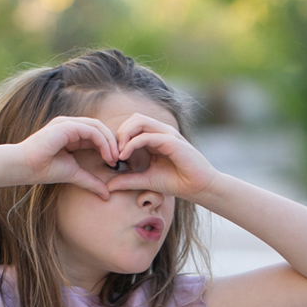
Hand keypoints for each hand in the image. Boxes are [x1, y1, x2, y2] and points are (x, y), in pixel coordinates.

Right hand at [19, 116, 118, 199]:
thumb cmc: (44, 170)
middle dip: (112, 143)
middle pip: (99, 128)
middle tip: (120, 159)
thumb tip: (106, 195)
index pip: (96, 135)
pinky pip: (91, 130)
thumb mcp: (74, 175)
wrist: (26, 167)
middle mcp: (70, 126)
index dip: (108, 147)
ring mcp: (68, 124)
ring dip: (110, 142)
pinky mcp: (66, 126)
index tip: (115, 163)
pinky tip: (107, 155)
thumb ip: (90, 181)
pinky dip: (102, 142)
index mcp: (71, 134)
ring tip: (114, 158)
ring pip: (97, 127)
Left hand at [104, 113, 221, 200]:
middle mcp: (161, 131)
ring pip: (139, 121)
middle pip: (134, 119)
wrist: (198, 188)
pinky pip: (147, 136)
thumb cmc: (176, 182)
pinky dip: (132, 144)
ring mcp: (167, 134)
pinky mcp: (172, 141)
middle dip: (119, 133)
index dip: (119, 138)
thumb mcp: (146, 180)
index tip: (110, 157)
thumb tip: (108, 187)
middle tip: (112, 153)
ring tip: (117, 153)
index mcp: (156, 137)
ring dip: (124, 135)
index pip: (133, 126)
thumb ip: (127, 180)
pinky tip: (124, 156)